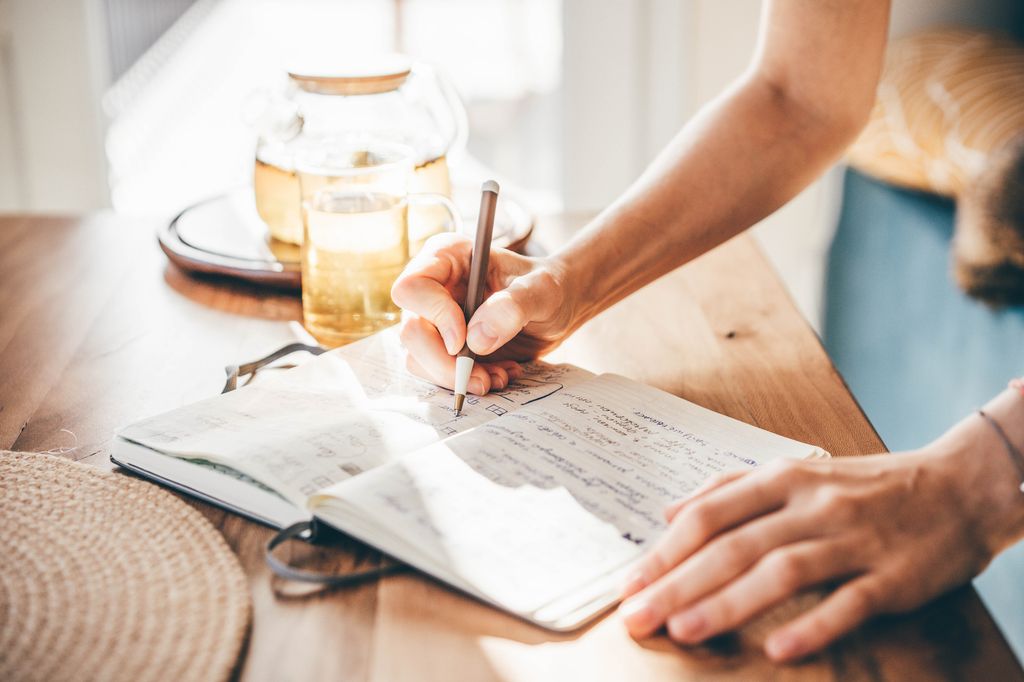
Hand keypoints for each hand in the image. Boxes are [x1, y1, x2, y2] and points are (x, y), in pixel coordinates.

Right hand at [391, 232, 574, 394]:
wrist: (557, 309)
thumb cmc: (549, 287)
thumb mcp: (542, 291)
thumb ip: (513, 306)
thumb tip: (475, 339)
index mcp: (448, 258)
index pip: (412, 288)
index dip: (435, 316)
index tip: (465, 340)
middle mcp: (433, 287)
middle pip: (411, 331)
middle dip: (445, 363)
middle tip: (484, 379)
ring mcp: (434, 319)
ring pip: (418, 358)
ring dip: (458, 377)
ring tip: (500, 375)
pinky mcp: (443, 346)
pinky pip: (437, 373)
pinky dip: (467, 381)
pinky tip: (498, 373)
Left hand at [616, 422, 1020, 661]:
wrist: (958, 488)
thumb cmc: (864, 486)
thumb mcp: (795, 472)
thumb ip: (729, 489)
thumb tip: (668, 512)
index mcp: (783, 478)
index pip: (709, 514)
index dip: (665, 551)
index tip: (630, 584)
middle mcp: (812, 504)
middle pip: (734, 546)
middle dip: (678, 584)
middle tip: (638, 618)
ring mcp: (853, 539)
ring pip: (781, 571)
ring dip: (728, 603)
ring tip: (684, 632)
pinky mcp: (892, 576)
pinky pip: (848, 602)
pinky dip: (812, 625)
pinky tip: (778, 649)